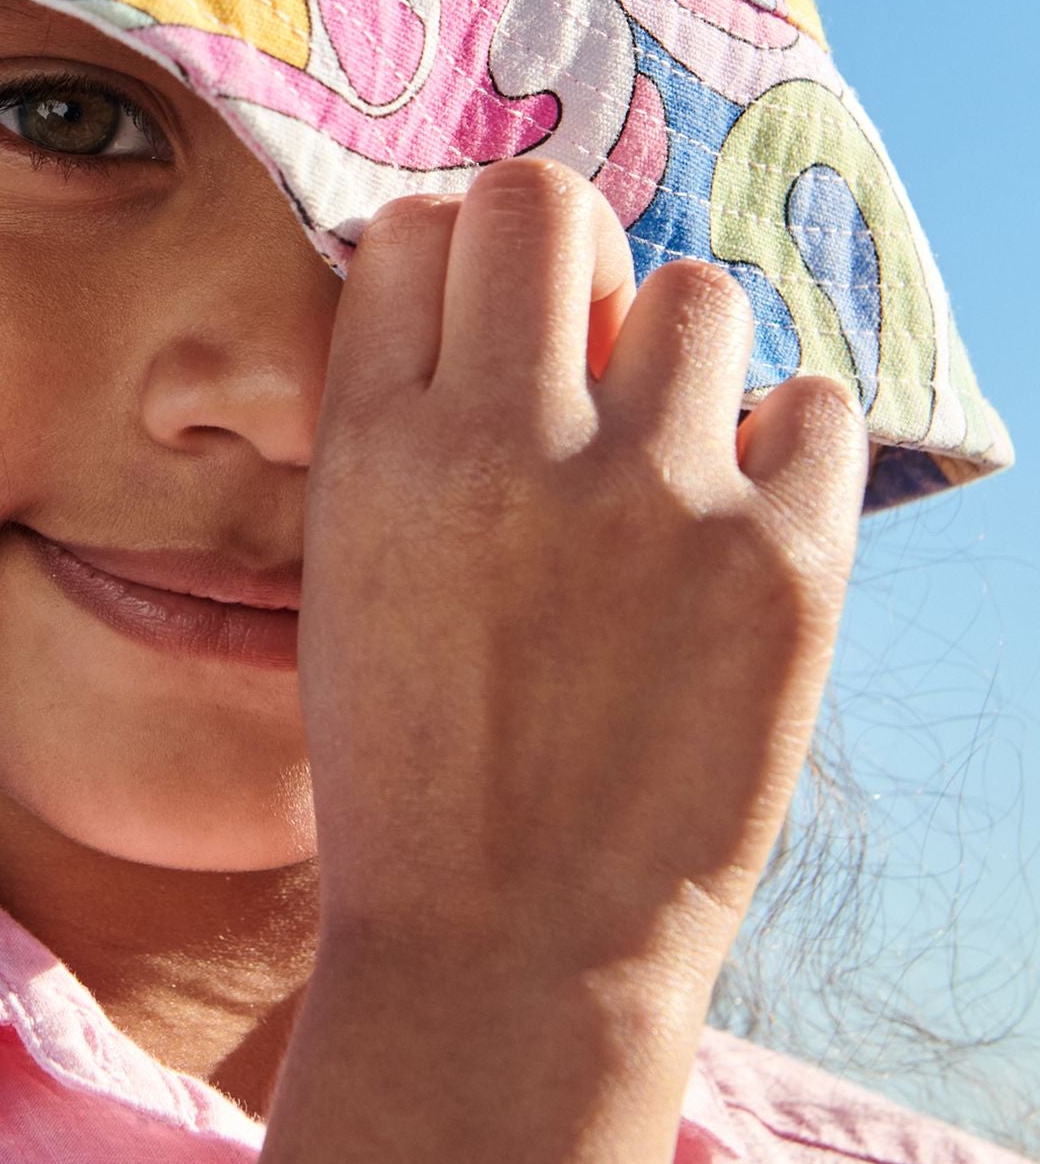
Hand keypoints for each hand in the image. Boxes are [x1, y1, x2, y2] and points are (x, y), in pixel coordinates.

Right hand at [298, 158, 867, 1021]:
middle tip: (581, 359)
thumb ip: (401, 423)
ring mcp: (651, 499)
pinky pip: (816, 403)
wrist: (509, 958)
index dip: (463, 266)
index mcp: (376, 450)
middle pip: (547, 205)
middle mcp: (505, 445)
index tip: (488, 333)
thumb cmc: (416, 773)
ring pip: (696, 294)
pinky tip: (737, 526)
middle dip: (566, 261)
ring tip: (663, 470)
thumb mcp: (346, 578)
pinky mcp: (781, 566)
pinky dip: (783, 449)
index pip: (424, 228)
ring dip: (679, 363)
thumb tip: (489, 282)